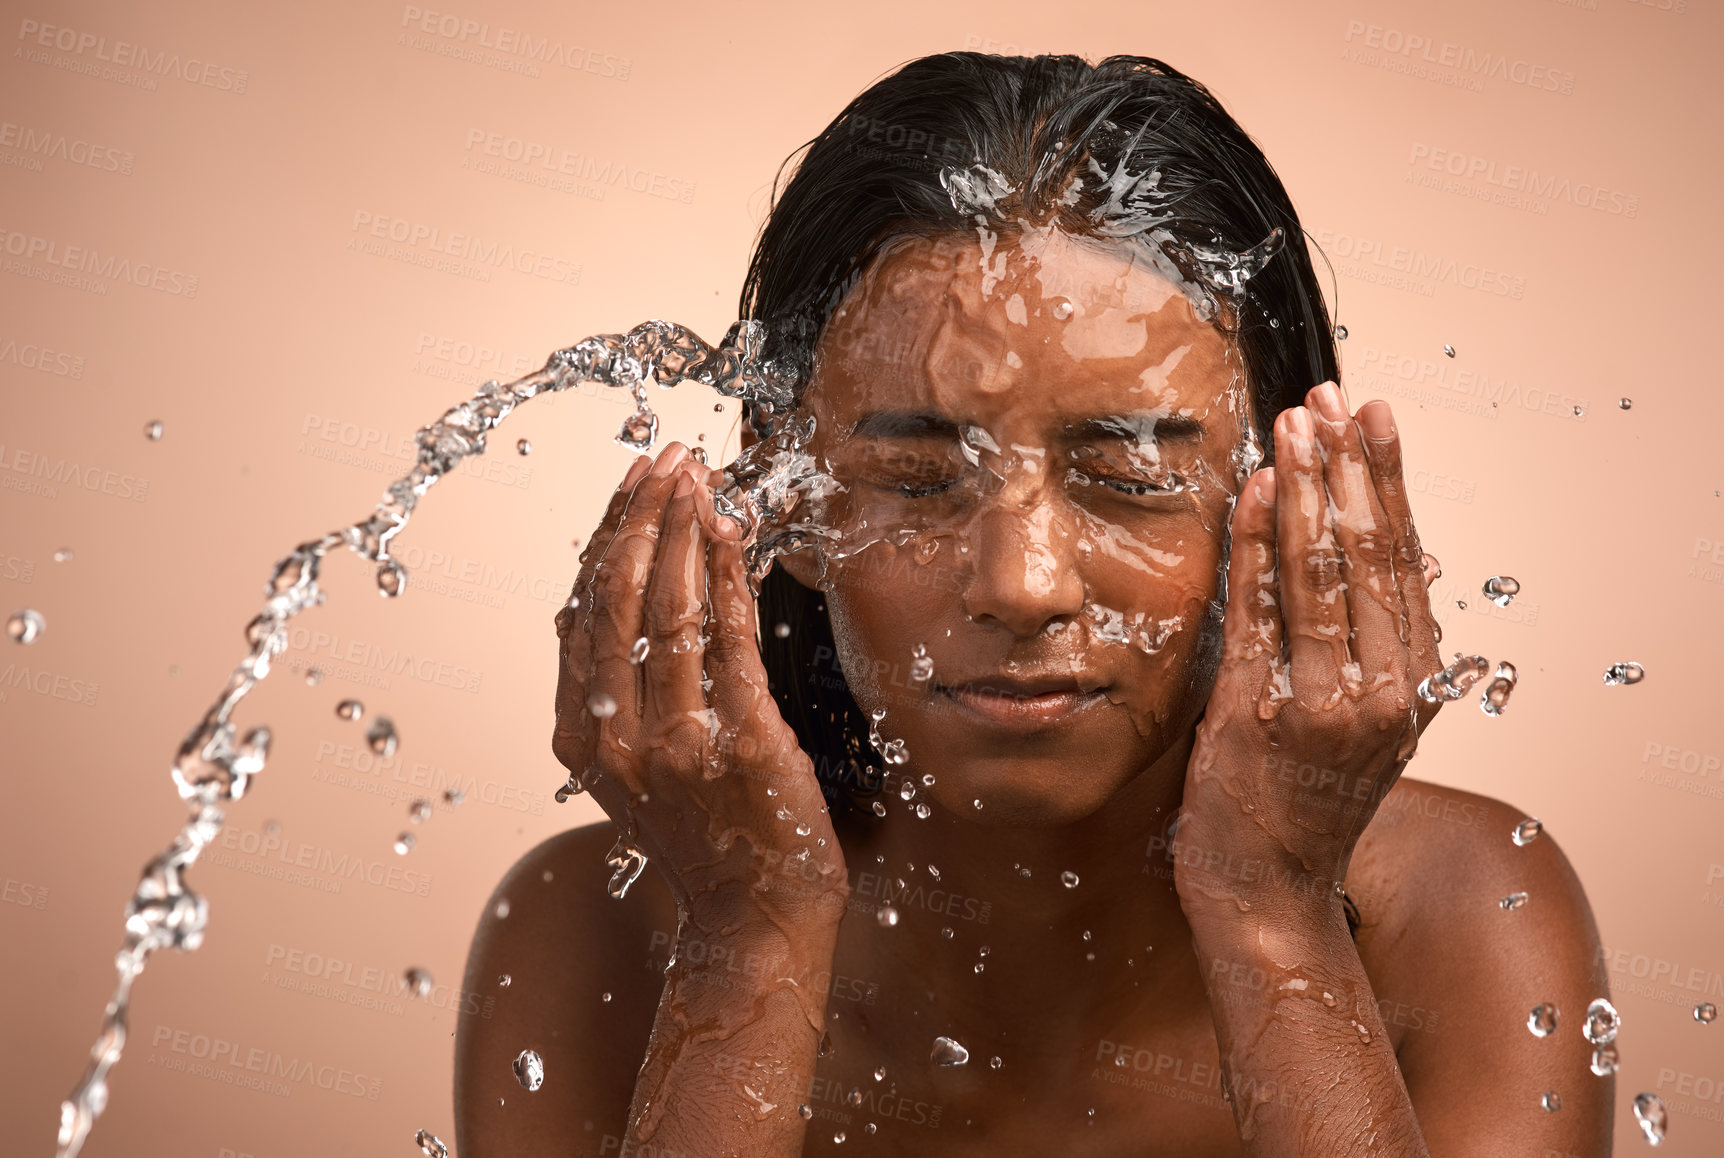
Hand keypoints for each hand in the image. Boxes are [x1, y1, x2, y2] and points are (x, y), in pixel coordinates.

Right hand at [552, 443, 848, 935]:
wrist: (752, 918)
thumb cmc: (705, 835)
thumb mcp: (632, 768)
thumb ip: (609, 694)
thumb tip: (594, 604)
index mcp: (578, 739)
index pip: (581, 611)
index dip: (607, 536)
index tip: (632, 482)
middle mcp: (615, 738)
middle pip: (618, 598)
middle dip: (644, 515)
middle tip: (668, 460)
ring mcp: (677, 743)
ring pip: (668, 608)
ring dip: (686, 529)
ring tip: (698, 477)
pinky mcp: (742, 743)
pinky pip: (730, 638)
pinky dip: (729, 574)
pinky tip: (734, 531)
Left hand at [1174, 384, 1442, 920]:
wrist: (1266, 887)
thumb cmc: (1302, 795)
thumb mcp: (1358, 715)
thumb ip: (1365, 638)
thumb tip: (1371, 547)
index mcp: (1412, 681)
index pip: (1406, 559)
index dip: (1387, 481)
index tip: (1371, 416)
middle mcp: (1382, 691)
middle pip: (1371, 553)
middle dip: (1347, 466)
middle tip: (1329, 398)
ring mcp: (1323, 705)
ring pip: (1321, 573)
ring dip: (1304, 489)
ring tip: (1292, 425)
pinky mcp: (1260, 713)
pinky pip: (1259, 610)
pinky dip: (1257, 543)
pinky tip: (1254, 490)